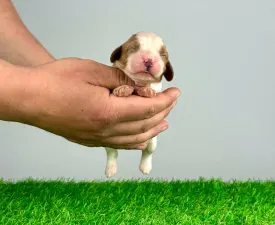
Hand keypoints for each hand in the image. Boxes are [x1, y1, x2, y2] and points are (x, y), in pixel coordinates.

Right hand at [21, 58, 179, 149]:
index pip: (147, 108)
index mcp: (109, 112)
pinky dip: (135, 141)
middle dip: (162, 113)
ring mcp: (97, 138)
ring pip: (134, 138)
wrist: (29, 99)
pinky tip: (140, 139)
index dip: (165, 101)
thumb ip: (120, 79)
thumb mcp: (92, 72)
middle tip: (171, 103)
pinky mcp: (89, 140)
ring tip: (164, 123)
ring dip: (152, 130)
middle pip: (144, 124)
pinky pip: (119, 144)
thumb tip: (139, 84)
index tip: (176, 94)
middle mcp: (106, 130)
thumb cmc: (57, 82)